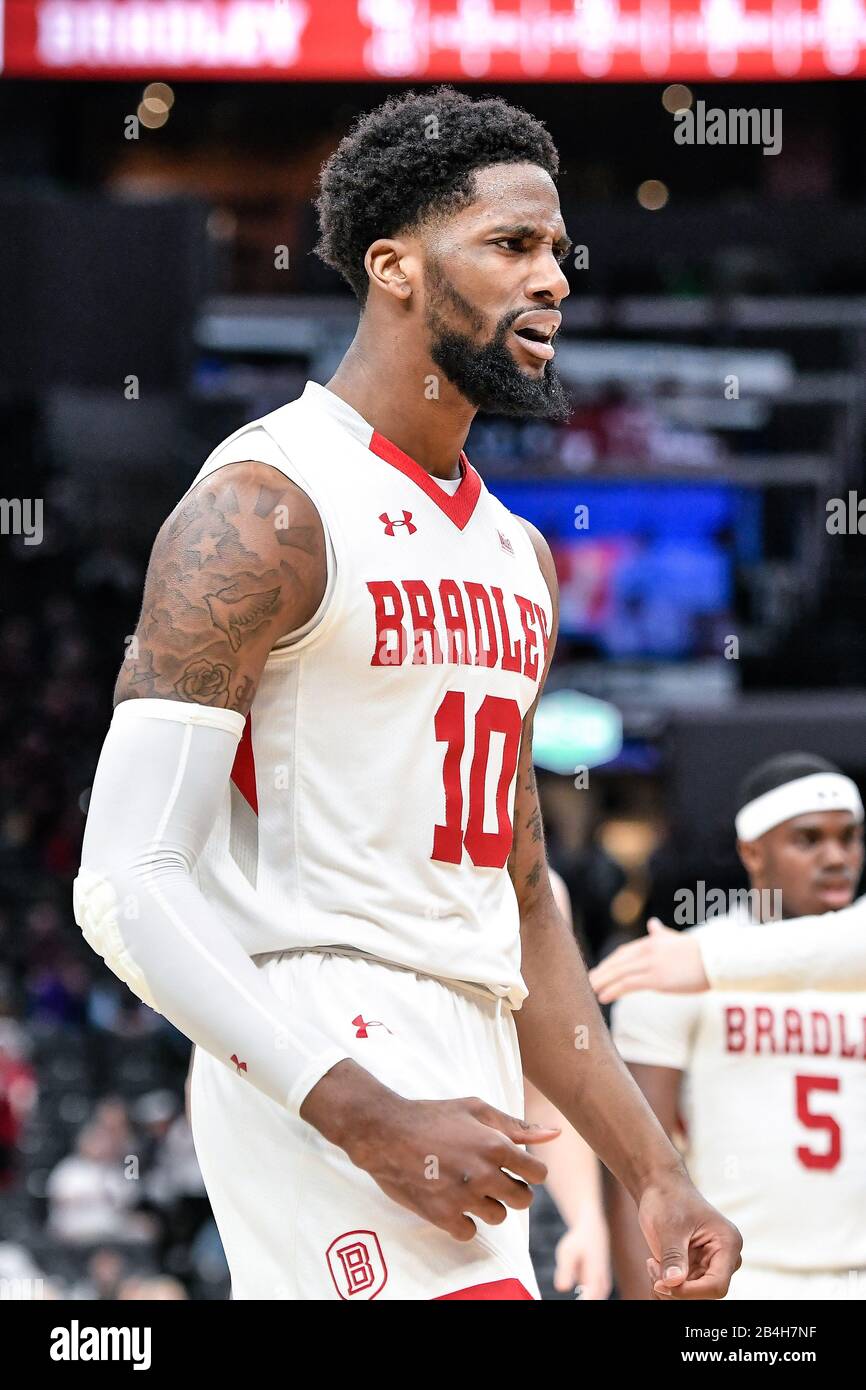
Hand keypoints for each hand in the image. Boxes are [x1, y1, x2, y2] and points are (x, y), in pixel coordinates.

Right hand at [302, 1062, 559, 1239]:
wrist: (386, 1132)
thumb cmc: (433, 1115)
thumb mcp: (476, 1109)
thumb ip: (517, 1125)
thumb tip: (556, 1134)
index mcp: (496, 1146)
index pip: (538, 1174)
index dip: (529, 1171)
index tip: (515, 1166)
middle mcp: (484, 1174)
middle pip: (523, 1199)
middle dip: (513, 1189)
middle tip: (492, 1177)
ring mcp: (464, 1197)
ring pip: (499, 1216)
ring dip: (489, 1204)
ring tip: (468, 1185)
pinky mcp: (442, 1216)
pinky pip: (470, 1232)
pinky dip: (464, 1221)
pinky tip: (453, 1201)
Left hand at [553, 1209, 611, 1299]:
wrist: (593, 1231)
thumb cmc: (578, 1241)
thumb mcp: (567, 1252)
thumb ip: (565, 1270)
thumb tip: (561, 1289)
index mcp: (595, 1279)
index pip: (588, 1301)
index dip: (580, 1304)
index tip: (568, 1307)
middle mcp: (602, 1286)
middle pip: (593, 1301)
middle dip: (582, 1303)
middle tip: (570, 1309)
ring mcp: (603, 1288)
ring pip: (594, 1300)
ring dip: (584, 1300)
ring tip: (574, 1291)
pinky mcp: (601, 1288)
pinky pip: (593, 1298)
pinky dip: (586, 1298)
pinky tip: (578, 1295)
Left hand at [588, 919, 709, 1003]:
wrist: (717, 960)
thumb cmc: (700, 953)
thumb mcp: (675, 940)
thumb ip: (660, 934)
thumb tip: (652, 924)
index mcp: (651, 942)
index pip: (623, 953)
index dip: (610, 963)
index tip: (599, 970)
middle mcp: (647, 951)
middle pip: (617, 962)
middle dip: (601, 972)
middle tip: (587, 981)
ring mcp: (651, 964)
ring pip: (618, 973)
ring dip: (602, 982)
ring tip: (590, 991)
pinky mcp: (656, 978)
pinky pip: (627, 984)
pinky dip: (612, 990)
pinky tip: (602, 997)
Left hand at [638, 1170, 741, 1299]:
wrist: (659, 1188)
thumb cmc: (668, 1199)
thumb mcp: (669, 1227)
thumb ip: (673, 1256)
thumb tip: (673, 1283)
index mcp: (727, 1243)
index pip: (717, 1284)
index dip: (690, 1292)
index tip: (663, 1284)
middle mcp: (724, 1258)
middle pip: (706, 1293)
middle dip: (676, 1289)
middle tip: (653, 1269)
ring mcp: (710, 1265)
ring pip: (693, 1295)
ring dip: (669, 1288)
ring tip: (652, 1264)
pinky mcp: (696, 1269)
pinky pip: (684, 1290)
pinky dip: (667, 1286)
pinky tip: (654, 1266)